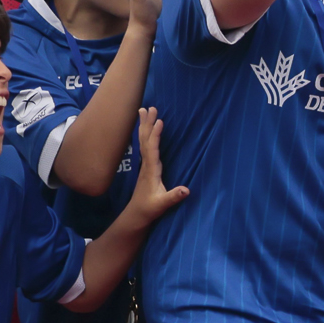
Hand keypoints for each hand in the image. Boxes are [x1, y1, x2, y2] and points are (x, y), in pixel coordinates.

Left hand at [125, 108, 189, 223]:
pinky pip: (146, 145)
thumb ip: (173, 196)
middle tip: (148, 107)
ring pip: (144, 141)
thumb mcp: (162, 204)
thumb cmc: (149, 209)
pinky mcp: (147, 167)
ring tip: (144, 110)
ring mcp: (146, 165)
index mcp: (151, 170)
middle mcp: (147, 164)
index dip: (155, 135)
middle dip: (147, 124)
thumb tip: (186, 190)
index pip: (152, 149)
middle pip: (145, 140)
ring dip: (144, 125)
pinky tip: (148, 129)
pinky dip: (147, 134)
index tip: (159, 121)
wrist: (136, 215)